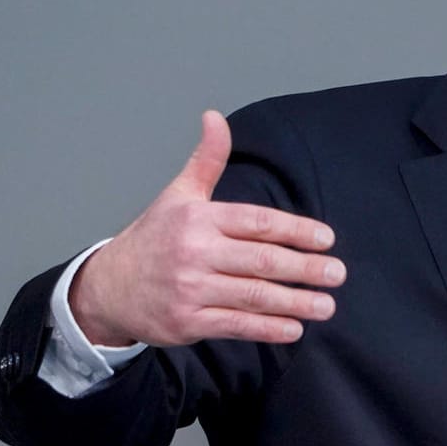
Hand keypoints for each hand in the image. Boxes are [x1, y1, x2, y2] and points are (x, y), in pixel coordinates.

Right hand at [68, 110, 344, 346]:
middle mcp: (194, 252)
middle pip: (262, 260)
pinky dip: (268, 328)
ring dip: (296, 302)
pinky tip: (295, 329)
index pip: (257, 222)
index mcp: (198, 218)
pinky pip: (236, 325)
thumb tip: (215, 117)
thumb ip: (206, 160)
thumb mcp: (177, 195)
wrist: (107, 287)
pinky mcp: (187, 322)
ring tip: (327, 305)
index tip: (326, 239)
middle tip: (338, 274)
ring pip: (254, 295)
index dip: (296, 230)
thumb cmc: (153, 239)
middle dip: (305, 268)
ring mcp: (190, 289)